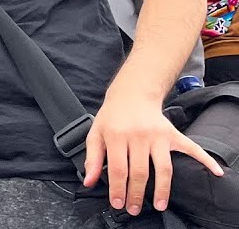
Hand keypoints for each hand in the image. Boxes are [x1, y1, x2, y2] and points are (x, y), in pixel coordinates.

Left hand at [84, 92, 223, 215]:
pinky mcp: (172, 134)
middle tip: (135, 209)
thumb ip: (92, 158)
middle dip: (137, 194)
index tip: (118, 203)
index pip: (119, 169)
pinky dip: (205, 160)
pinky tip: (215, 172)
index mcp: (117, 135)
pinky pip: (191, 148)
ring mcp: (158, 136)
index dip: (118, 189)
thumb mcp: (95, 133)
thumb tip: (89, 181)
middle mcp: (139, 136)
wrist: (132, 95)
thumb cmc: (112, 116)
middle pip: (140, 172)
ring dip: (162, 189)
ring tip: (158, 205)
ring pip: (163, 167)